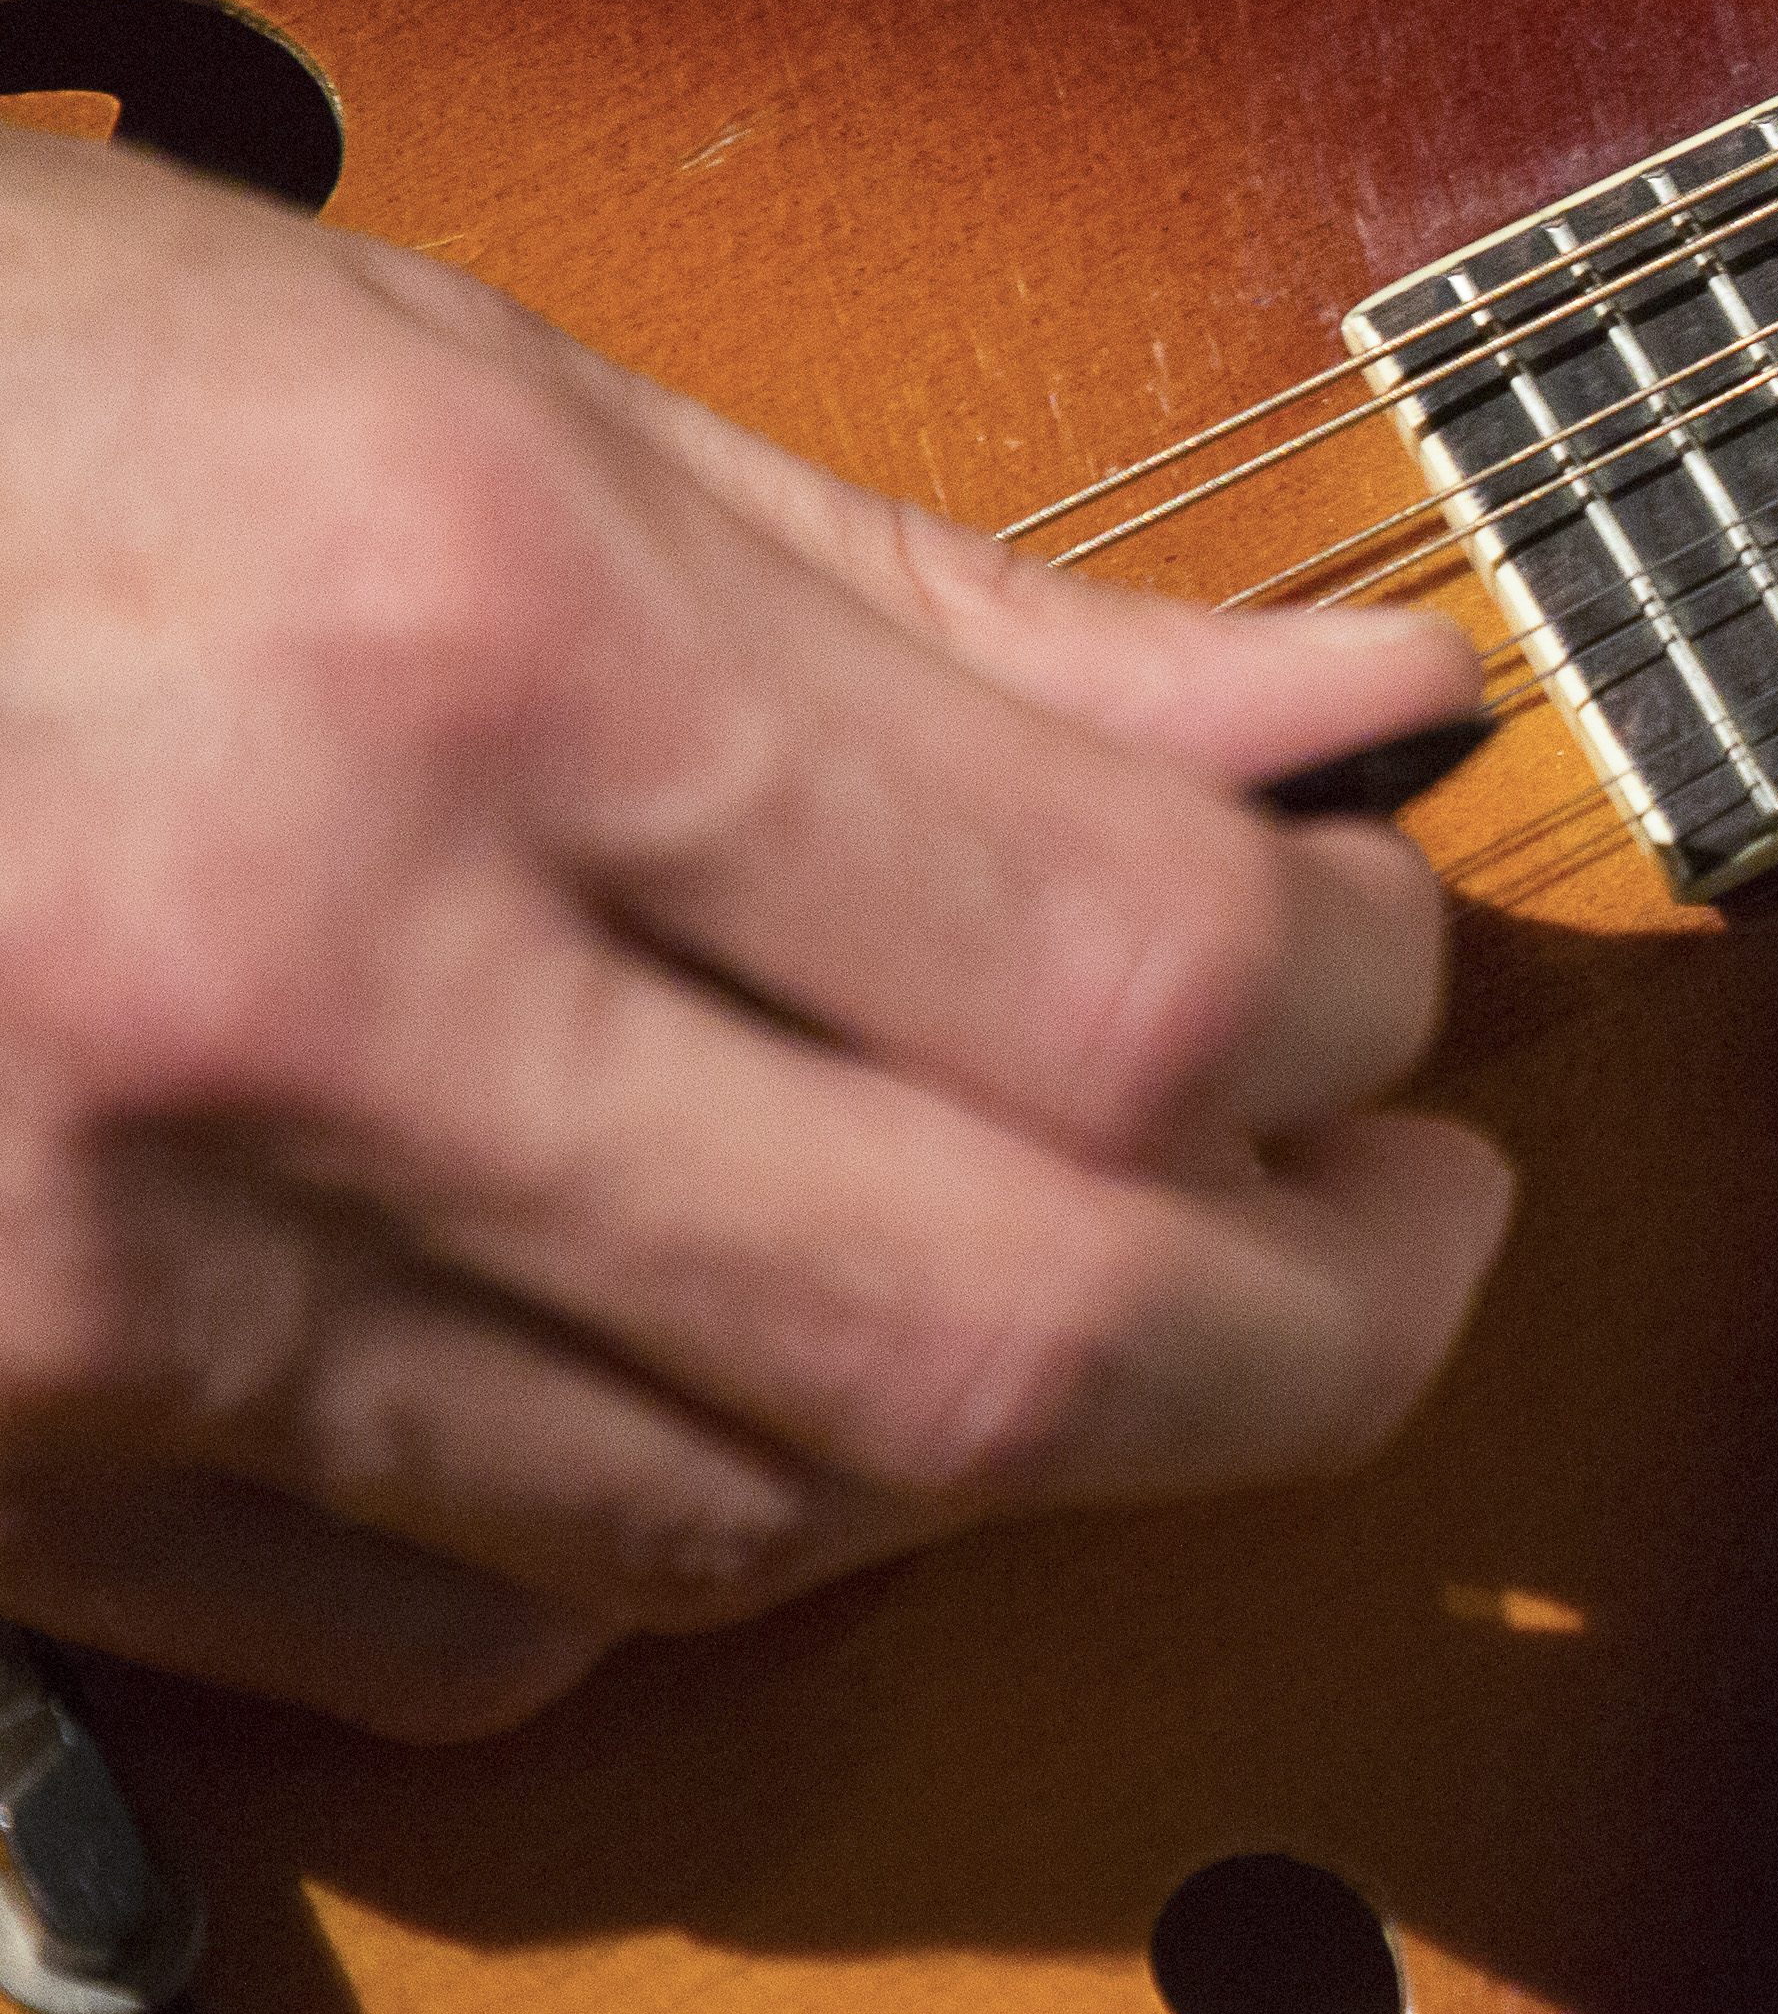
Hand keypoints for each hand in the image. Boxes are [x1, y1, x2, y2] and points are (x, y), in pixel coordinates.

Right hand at [0, 136, 1512, 1735]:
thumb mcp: (457, 374)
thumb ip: (949, 607)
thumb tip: (1341, 735)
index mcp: (454, 654)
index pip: (1126, 984)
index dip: (1362, 1009)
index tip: (1397, 962)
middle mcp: (300, 1008)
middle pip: (1023, 1343)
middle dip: (1329, 1327)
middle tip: (1412, 1223)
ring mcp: (108, 1294)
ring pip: (784, 1524)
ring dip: (1042, 1424)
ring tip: (1134, 1260)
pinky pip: (483, 1639)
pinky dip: (701, 1537)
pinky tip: (749, 1365)